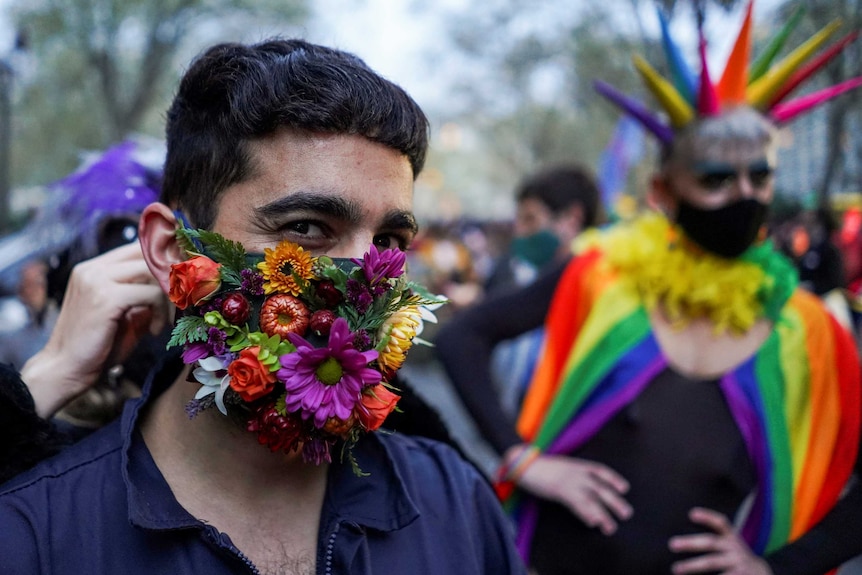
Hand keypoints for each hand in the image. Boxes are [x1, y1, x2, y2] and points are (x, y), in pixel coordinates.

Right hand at [21, 242, 168, 417]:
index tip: (182, 284)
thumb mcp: (126, 313)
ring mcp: (97, 280)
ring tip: (166, 320)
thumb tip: (178, 283)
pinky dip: (161, 312)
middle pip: (148, 255)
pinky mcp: (106, 297)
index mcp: (94, 268)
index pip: (139, 247)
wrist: (66, 369)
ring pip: (153, 272)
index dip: (166, 263)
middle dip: (172, 278)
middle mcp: (93, 268)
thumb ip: (144, 294)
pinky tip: (155, 330)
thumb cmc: (98, 345)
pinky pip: (151, 293)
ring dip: (169, 298)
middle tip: (182, 301)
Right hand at [516, 452, 631, 534]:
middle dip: (614, 501)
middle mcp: (576, 472)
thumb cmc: (538, 466)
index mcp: (576, 465)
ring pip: (591, 499)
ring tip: (610, 528)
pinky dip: (585, 513)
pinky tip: (592, 522)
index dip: (613, 478)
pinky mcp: (559, 490)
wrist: (522, 463)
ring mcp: (568, 481)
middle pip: (600, 487)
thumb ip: (570, 473)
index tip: (624, 488)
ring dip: (603, 514)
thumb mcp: (559, 467)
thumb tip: (578, 483)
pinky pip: (576, 503)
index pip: (600, 470)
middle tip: (626, 514)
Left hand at [669, 507, 771, 574]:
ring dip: (692, 566)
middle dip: (690, 543)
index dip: (707, 517)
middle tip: (671, 544)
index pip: (720, 523)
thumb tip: (681, 540)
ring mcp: (737, 562)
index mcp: (730, 537)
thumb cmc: (735, 556)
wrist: (761, 573)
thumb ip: (713, 539)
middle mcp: (734, 547)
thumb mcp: (729, 543)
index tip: (691, 514)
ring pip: (711, 562)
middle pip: (710, 542)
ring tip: (675, 569)